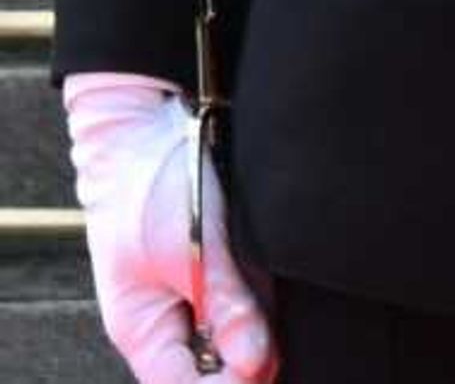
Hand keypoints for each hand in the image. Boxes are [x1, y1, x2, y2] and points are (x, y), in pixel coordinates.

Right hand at [65, 73, 275, 381]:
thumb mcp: (193, 249)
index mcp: (144, 330)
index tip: (266, 366)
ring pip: (238, 336)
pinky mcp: (217, 271)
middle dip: (251, 358)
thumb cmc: (152, 186)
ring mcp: (194, 296)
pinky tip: (276, 278)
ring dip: (262, 325)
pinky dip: (265, 297)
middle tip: (278, 333)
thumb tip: (255, 364)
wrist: (149, 127)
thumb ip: (228, 306)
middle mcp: (168, 321)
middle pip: (215, 369)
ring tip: (269, 295)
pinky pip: (247, 301)